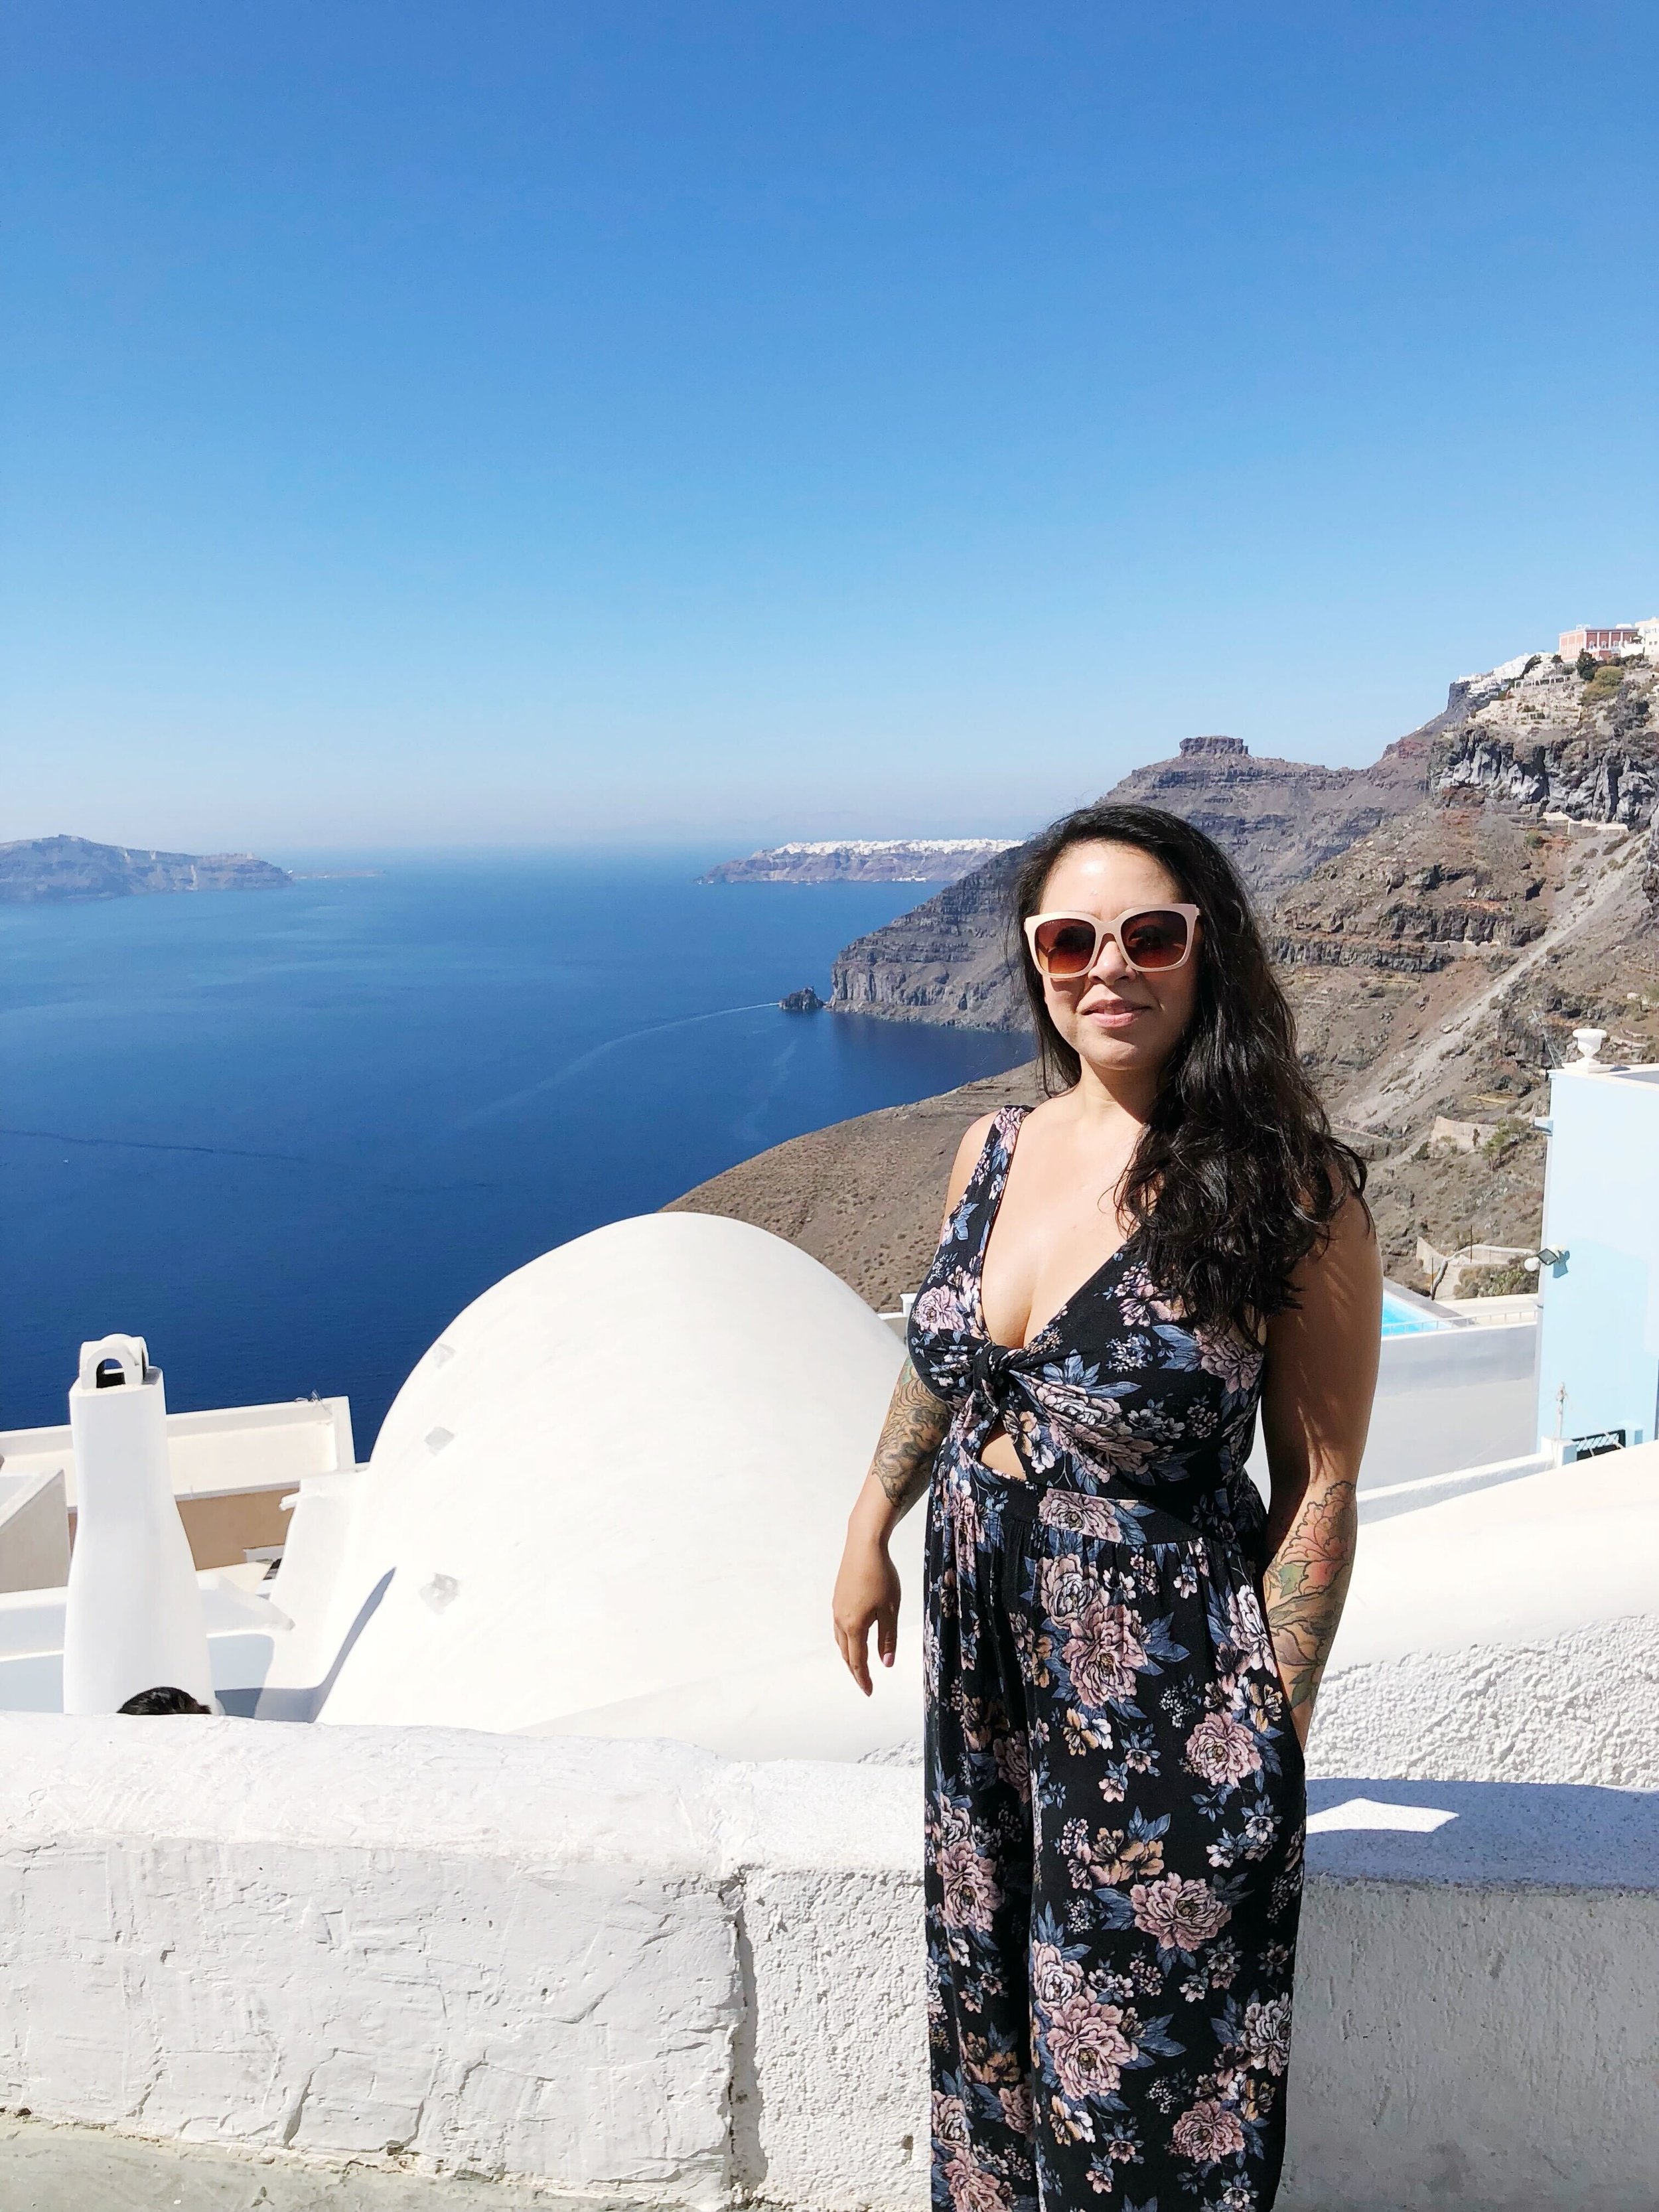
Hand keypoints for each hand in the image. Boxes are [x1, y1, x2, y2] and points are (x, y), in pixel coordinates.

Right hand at [832, 1525, 900, 1695]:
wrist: (864, 1546)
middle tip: (864, 1682)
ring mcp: (837, 1607)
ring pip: (840, 1639)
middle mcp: (841, 1619)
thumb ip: (888, 1638)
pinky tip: (854, 1634)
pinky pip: (839, 1626)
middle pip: (846, 1652)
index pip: (857, 1661)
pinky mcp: (838, 1596)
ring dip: (849, 1654)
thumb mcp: (890, 1610)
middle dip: (855, 1669)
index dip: (863, 1678)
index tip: (869, 1692)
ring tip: (859, 1662)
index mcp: (854, 1626)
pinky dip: (846, 1638)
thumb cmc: (881, 1577)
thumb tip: (885, 1663)